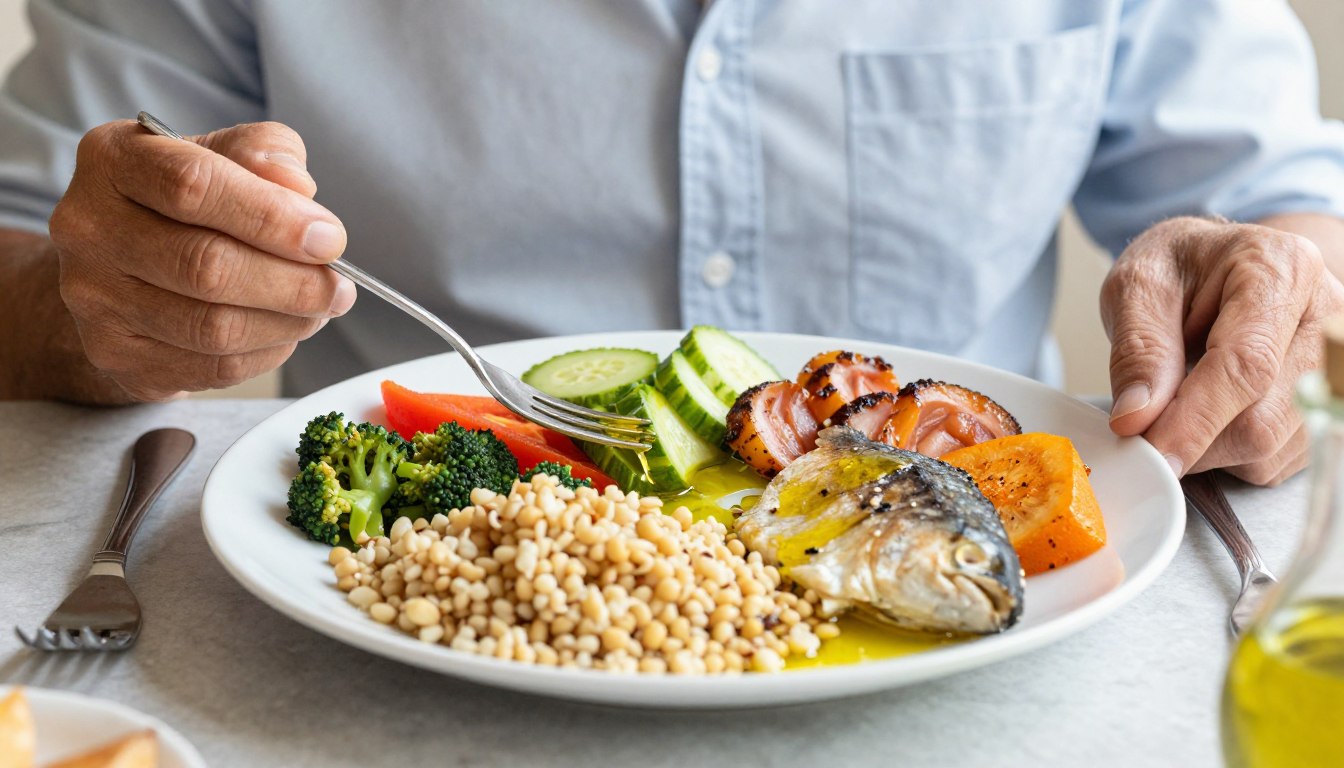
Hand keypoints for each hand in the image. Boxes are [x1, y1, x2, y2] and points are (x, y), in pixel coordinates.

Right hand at [48, 120, 353, 400]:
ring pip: (215, 328)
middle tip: (340, 286)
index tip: (329, 238)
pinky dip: (266, 353)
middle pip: (208, 266)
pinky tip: (283, 331)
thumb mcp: (223, 155)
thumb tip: (299, 189)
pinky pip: (213, 367)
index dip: (273, 217)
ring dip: (288, 323)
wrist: (122, 267)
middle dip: (294, 282)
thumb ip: (264, 153)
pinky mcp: (117, 356)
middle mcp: (88, 228)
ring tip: (320, 308)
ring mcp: (95, 299)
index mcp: (112, 160)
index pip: (194, 186)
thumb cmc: (187, 203)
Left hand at [1102, 216, 1343, 485]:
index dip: (1196, 420)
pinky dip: (1229, 454)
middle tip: (1143, 427)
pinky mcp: (1328, 407)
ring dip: (1208, 449)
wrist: (1218, 265)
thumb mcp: (1138, 287)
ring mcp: (1336, 369)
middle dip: (1192, 440)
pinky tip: (1211, 413)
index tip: (1153, 453)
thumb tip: (1136, 420)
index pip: (1246, 365)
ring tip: (1181, 400)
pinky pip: (1275, 461)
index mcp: (1281, 271)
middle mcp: (1328, 320)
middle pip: (1262, 420)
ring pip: (1269, 450)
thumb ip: (1139, 349)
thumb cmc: (1179, 269)